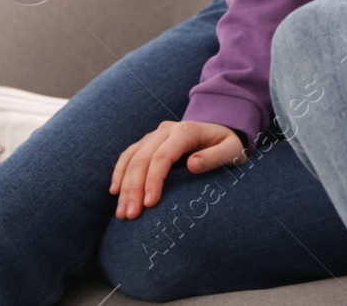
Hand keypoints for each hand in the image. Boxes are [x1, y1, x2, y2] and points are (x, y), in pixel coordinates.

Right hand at [109, 120, 246, 218]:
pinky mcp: (147, 142)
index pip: (162, 156)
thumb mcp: (232, 150)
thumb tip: (193, 165)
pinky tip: (115, 192)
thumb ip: (215, 157)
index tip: (150, 204)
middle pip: (142, 159)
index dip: (153, 180)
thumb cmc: (228, 145)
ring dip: (123, 185)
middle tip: (130, 215)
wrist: (221, 130)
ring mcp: (154, 135)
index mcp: (186, 131)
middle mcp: (166, 130)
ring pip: (131, 159)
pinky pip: (128, 155)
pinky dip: (119, 172)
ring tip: (122, 212)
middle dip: (133, 188)